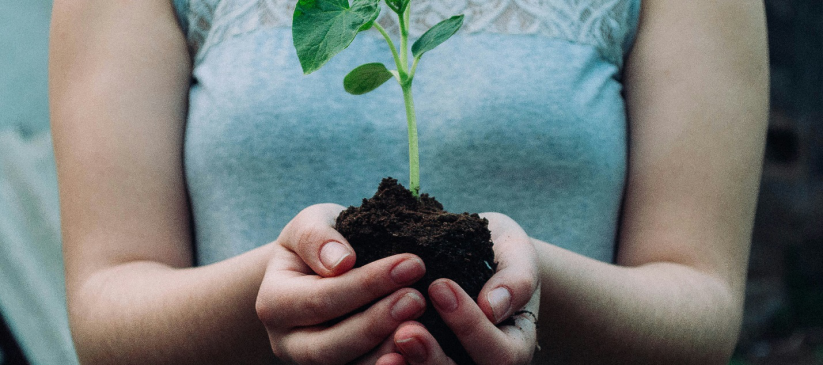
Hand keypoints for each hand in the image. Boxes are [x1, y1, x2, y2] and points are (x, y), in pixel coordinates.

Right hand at [256, 204, 428, 364]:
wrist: (319, 270)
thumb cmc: (319, 243)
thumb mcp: (310, 224)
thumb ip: (317, 237)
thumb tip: (340, 261)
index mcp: (273, 303)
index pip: (321, 299)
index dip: (367, 284)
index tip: (412, 263)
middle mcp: (287, 343)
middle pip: (331, 345)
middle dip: (377, 322)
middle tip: (417, 298)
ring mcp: (312, 363)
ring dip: (387, 350)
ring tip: (421, 325)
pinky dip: (390, 364)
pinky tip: (419, 351)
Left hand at [380, 212, 540, 364]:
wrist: (477, 257)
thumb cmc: (500, 254)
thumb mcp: (516, 254)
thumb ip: (516, 279)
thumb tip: (493, 306)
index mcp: (513, 346)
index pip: (499, 353)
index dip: (470, 325)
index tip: (440, 285)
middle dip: (432, 358)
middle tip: (406, 331)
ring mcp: (452, 364)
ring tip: (386, 345)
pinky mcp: (422, 359)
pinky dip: (389, 364)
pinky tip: (374, 354)